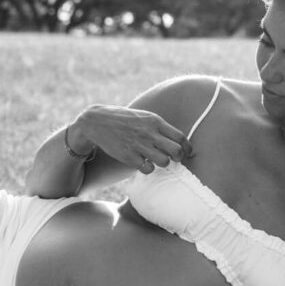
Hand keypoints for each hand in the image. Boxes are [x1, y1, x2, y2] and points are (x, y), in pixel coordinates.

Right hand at [70, 105, 192, 173]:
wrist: (97, 122)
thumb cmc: (124, 119)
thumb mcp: (144, 116)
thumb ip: (159, 127)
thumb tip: (177, 140)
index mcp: (155, 121)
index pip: (180, 137)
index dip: (187, 148)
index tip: (188, 153)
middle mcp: (149, 133)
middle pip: (176, 152)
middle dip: (178, 158)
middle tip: (174, 159)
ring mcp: (139, 145)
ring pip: (164, 162)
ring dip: (162, 164)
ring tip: (155, 159)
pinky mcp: (129, 157)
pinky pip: (148, 169)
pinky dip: (148, 168)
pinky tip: (142, 162)